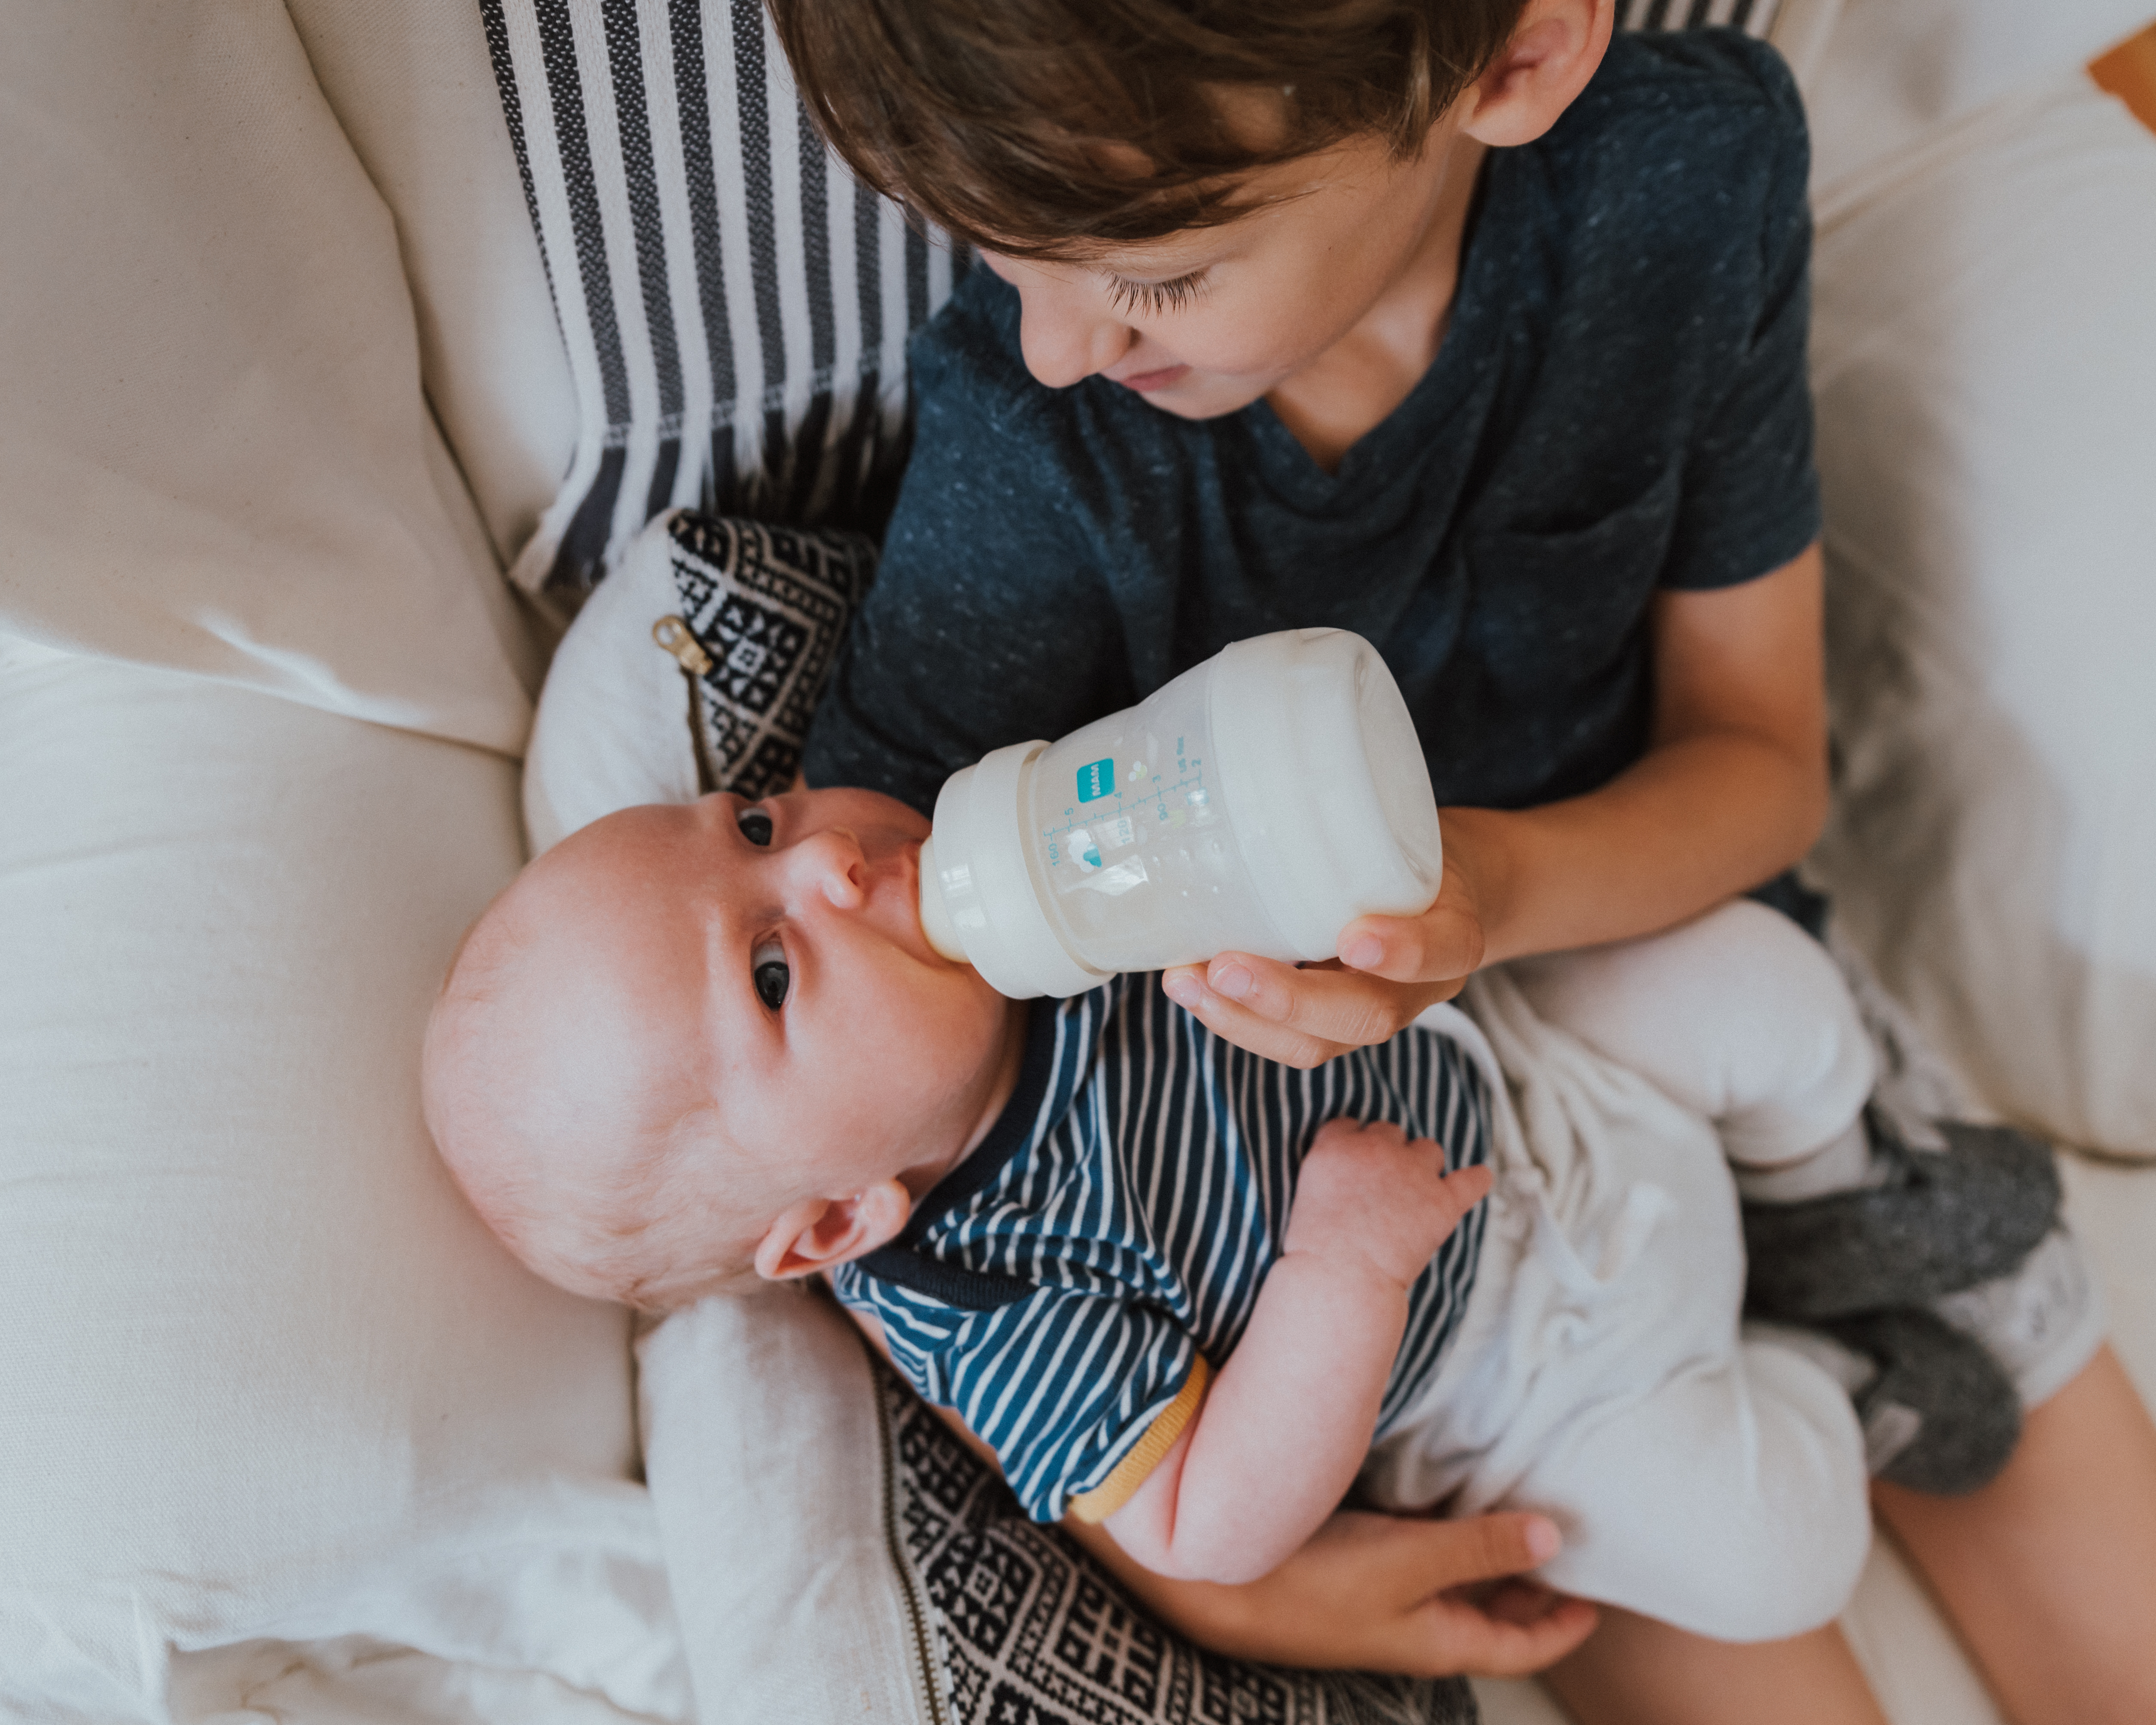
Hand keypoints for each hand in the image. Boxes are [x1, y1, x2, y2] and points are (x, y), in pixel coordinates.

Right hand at [1066, 1504, 1597, 1677]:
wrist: (1221, 1580)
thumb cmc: (1315, 1581)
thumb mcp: (1409, 1563)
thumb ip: (1480, 1549)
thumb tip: (1553, 1539)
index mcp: (1439, 1639)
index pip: (1520, 1647)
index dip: (1562, 1626)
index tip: (1595, 1600)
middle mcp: (1414, 1623)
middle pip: (1489, 1617)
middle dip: (1529, 1590)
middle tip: (1563, 1548)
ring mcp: (1380, 1597)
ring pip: (1453, 1585)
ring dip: (1486, 1558)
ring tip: (1516, 1515)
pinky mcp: (1351, 1565)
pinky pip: (1415, 1555)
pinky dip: (1441, 1532)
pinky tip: (1442, 1497)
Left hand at [1160, 813, 1497, 1068]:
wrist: (1448, 891)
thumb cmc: (1415, 848)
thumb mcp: (1409, 825)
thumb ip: (1365, 822)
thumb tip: (1272, 768)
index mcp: (1455, 932)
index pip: (1445, 951)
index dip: (1404, 952)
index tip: (1355, 937)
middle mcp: (1419, 987)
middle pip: (1367, 1015)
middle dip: (1289, 1000)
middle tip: (1225, 968)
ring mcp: (1372, 1010)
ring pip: (1317, 1043)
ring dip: (1243, 1018)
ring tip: (1184, 981)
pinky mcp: (1330, 1021)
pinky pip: (1286, 1036)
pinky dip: (1234, 1015)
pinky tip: (1189, 983)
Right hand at [1287, 1119, 1491, 1288]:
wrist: (1341, 1278)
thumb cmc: (1316, 1248)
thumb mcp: (1308, 1192)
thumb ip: (1333, 1169)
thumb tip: (1354, 1174)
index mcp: (1337, 1145)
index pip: (1350, 1125)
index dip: (1355, 1142)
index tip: (1356, 1162)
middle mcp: (1376, 1149)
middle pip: (1390, 1132)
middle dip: (1389, 1152)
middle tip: (1383, 1185)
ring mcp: (1413, 1172)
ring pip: (1429, 1149)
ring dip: (1424, 1165)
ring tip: (1418, 1191)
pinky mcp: (1443, 1201)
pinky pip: (1472, 1180)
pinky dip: (1477, 1179)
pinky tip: (1479, 1177)